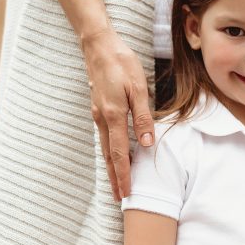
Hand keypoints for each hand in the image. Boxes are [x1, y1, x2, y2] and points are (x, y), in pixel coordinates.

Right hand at [81, 27, 154, 201]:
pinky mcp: (98, 109)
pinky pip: (104, 137)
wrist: (99, 45)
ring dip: (111, 167)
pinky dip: (109, 152)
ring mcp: (98, 114)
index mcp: (113, 115)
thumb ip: (143, 116)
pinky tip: (114, 158)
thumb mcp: (139, 87)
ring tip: (116, 184)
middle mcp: (102, 118)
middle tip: (120, 199)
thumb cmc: (122, 63)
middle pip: (108, 156)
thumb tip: (146, 143)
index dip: (124, 174)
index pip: (119, 153)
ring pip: (105, 148)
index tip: (127, 193)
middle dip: (115, 178)